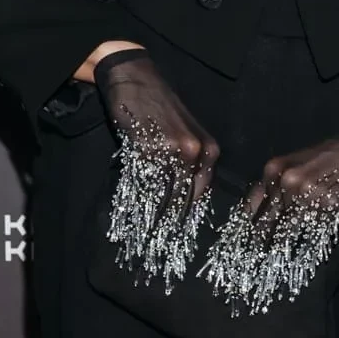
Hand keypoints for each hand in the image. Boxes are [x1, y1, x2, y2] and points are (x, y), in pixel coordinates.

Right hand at [93, 48, 219, 290]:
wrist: (135, 77)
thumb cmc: (158, 110)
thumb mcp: (182, 137)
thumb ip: (188, 168)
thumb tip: (184, 207)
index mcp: (209, 152)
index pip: (201, 198)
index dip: (189, 225)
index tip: (182, 249)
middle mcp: (196, 152)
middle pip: (184, 203)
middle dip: (172, 233)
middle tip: (163, 260)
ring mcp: (173, 150)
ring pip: (163, 197)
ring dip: (152, 226)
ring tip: (144, 249)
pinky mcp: (148, 147)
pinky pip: (142, 183)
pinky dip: (135, 205)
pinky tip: (128, 222)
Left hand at [197, 109, 338, 315]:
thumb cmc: (332, 158)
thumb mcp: (297, 166)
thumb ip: (277, 189)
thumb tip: (256, 220)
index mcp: (274, 171)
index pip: (249, 209)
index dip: (240, 235)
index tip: (230, 256)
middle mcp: (287, 182)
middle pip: (263, 226)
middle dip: (253, 252)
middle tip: (243, 275)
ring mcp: (308, 193)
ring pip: (286, 234)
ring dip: (277, 258)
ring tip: (268, 278)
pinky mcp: (331, 205)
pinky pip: (314, 236)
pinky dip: (307, 253)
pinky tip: (302, 267)